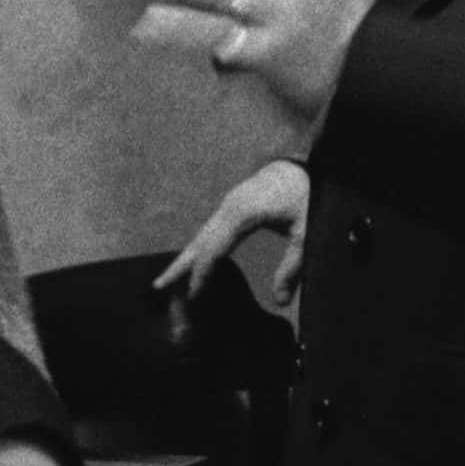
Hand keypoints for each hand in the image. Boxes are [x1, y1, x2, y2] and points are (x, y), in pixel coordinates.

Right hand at [154, 158, 310, 302]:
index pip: (215, 249)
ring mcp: (229, 204)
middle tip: (158, 288)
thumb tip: (281, 302)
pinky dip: (200, 248)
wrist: (305, 163)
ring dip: (186, 257)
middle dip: (180, 266)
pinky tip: (196, 261)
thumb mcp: (306, 232)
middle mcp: (229, 207)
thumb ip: (293, 268)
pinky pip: (211, 229)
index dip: (202, 274)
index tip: (192, 297)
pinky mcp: (233, 204)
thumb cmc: (307, 195)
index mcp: (243, 214)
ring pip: (202, 234)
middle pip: (199, 241)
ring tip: (166, 279)